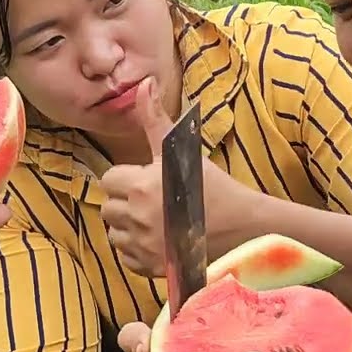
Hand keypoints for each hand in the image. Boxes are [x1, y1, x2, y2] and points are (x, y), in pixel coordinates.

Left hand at [101, 78, 251, 276]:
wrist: (243, 228)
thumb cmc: (214, 187)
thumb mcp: (182, 151)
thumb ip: (155, 120)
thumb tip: (143, 84)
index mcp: (139, 186)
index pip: (109, 179)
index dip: (126, 179)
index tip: (146, 180)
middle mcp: (136, 217)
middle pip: (108, 208)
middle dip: (125, 203)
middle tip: (151, 200)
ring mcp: (142, 246)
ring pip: (114, 234)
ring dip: (128, 228)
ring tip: (153, 221)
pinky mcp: (150, 268)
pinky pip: (127, 258)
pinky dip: (137, 250)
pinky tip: (159, 240)